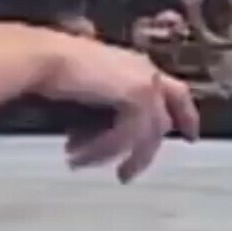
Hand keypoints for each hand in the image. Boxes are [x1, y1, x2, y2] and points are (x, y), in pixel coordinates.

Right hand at [38, 36, 199, 182]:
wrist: (42, 55)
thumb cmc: (50, 63)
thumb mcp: (84, 84)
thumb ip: (102, 101)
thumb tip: (94, 129)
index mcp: (136, 64)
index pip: (174, 92)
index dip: (185, 115)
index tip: (189, 136)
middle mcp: (147, 72)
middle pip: (161, 120)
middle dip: (146, 151)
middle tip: (127, 174)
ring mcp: (146, 85)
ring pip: (142, 135)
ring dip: (109, 153)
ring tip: (80, 164)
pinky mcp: (137, 98)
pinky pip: (126, 136)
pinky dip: (100, 148)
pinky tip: (78, 155)